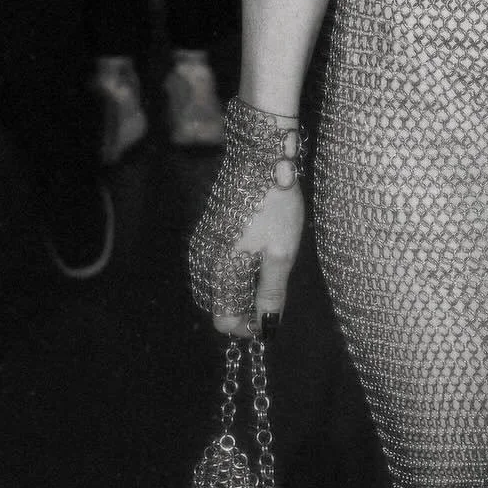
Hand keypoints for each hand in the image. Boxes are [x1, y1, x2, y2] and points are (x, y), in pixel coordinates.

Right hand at [211, 183, 305, 337]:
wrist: (261, 160)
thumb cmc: (275, 208)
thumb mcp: (281, 254)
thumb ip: (271, 293)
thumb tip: (266, 327)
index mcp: (221, 271)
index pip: (223, 320)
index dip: (247, 327)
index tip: (269, 317)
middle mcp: (206, 261)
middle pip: (219, 303)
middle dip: (244, 307)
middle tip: (273, 292)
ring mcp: (206, 243)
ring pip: (219, 283)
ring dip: (241, 288)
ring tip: (268, 271)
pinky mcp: (210, 229)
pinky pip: (219, 264)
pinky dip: (236, 270)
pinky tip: (257, 254)